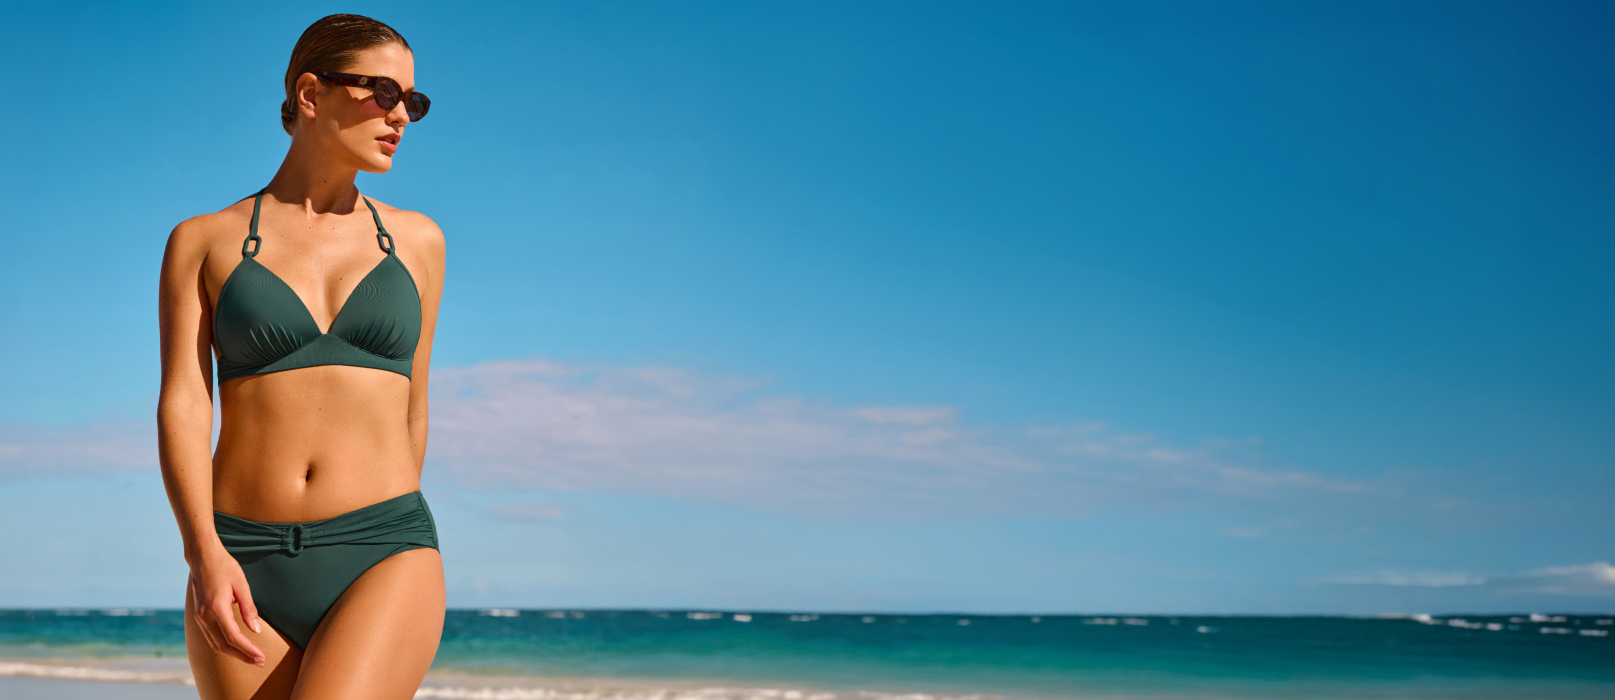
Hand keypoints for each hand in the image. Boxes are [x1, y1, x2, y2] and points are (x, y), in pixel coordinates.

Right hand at [187, 546, 265, 666]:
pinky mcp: (198, 616)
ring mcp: (199, 617)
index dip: (248, 650)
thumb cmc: (225, 568)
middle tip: (260, 662)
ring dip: (233, 653)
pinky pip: (211, 637)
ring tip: (251, 658)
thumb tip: (256, 631)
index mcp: (216, 608)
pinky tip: (236, 648)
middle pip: (223, 646)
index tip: (261, 657)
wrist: (203, 557)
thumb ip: (249, 609)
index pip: (233, 637)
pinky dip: (224, 646)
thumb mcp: (242, 585)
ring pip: (215, 644)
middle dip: (242, 656)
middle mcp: (204, 616)